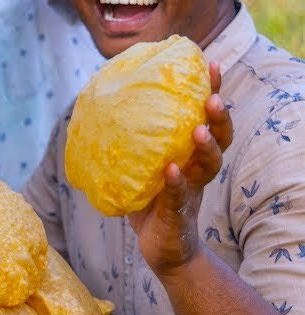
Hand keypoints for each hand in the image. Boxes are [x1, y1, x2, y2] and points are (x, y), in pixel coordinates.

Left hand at [129, 64, 233, 275]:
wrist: (162, 249)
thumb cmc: (151, 201)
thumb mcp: (142, 166)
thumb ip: (130, 140)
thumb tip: (95, 102)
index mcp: (191, 154)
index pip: (207, 118)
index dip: (212, 92)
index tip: (212, 65)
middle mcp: (198, 170)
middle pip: (219, 139)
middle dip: (219, 117)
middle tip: (213, 98)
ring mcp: (191, 192)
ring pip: (207, 167)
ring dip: (204, 147)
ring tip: (198, 130)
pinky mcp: (178, 214)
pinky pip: (179, 197)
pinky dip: (176, 183)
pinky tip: (172, 171)